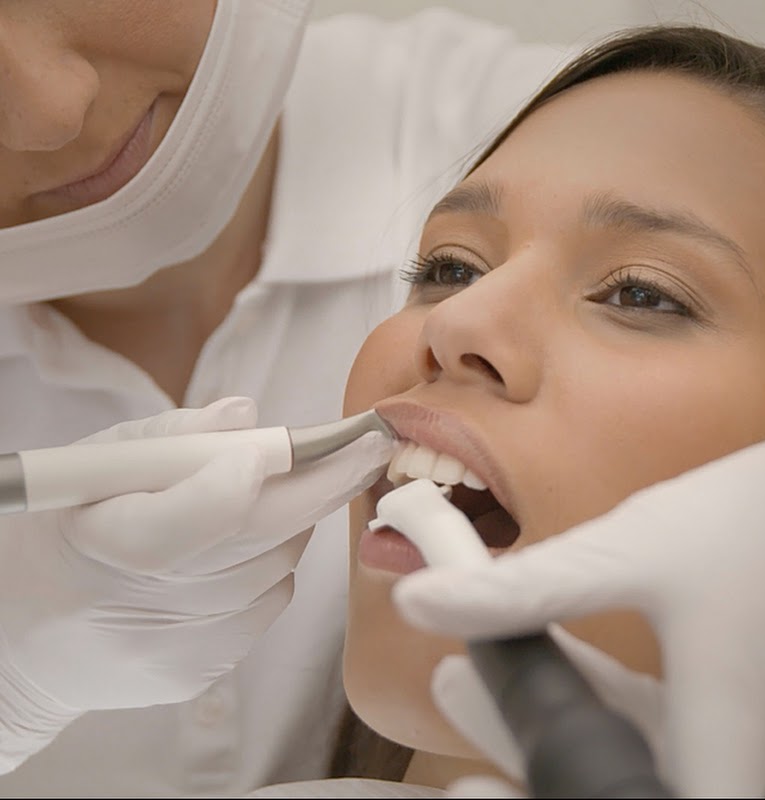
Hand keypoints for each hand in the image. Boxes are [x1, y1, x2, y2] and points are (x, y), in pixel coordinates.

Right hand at [0, 397, 390, 771]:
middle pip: (260, 539)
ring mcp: (175, 648)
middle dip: (327, 484)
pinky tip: (244, 549)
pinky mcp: (198, 671)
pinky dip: (273, 565)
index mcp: (104, 541)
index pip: (196, 515)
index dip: (250, 476)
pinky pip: (270, 603)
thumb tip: (247, 414)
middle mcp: (141, 605)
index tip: (297, 441)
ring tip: (265, 495)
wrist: (27, 640)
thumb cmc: (65, 533)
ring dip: (292, 521)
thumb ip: (173, 437)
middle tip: (369, 446)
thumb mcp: (95, 467)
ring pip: (277, 566)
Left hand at [394, 428, 764, 797]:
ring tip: (474, 669)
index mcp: (729, 738)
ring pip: (628, 746)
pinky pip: (656, 723)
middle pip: (610, 777)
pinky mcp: (742, 716)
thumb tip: (422, 602)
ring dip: (550, 710)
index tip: (470, 784)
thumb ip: (529, 590)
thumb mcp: (630, 550)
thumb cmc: (754, 522)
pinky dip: (597, 695)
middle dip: (520, 738)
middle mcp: (747, 760)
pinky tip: (548, 649)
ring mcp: (749, 742)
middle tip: (455, 689)